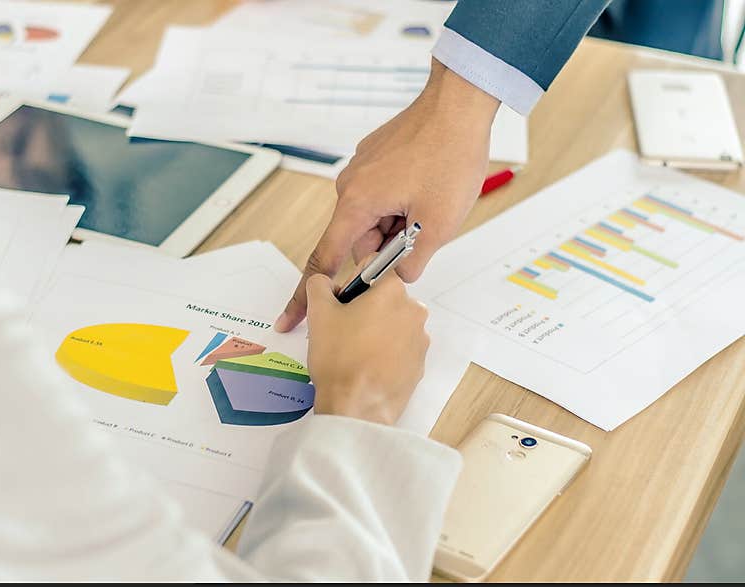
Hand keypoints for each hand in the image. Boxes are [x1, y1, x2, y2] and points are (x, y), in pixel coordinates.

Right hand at [275, 60, 499, 331]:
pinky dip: (401, 203)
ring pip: (374, 217)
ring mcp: (362, 168)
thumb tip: (399, 278)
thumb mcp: (437, 225)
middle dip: (389, 246)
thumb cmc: (449, 157)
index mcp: (356, 204)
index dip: (307, 294)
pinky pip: (382, 194)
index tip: (291, 318)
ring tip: (432, 205)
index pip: (324, 260)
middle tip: (425, 236)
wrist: (459, 104)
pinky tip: (429, 188)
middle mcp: (350, 185)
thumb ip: (411, 263)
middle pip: (359, 238)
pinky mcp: (376, 158)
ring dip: (400, 223)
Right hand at [305, 272, 428, 425]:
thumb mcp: (319, 313)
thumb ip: (319, 285)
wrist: (355, 408)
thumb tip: (323, 281)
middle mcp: (414, 311)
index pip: (373, 269)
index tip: (341, 304)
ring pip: (392, 324)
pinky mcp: (419, 365)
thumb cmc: (339, 358)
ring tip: (352, 352)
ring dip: (374, 331)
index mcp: (393, 291)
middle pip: (384, 298)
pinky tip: (365, 366)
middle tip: (342, 331)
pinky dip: (384, 352)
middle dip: (364, 308)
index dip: (352, 284)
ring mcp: (420, 340)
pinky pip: (399, 349)